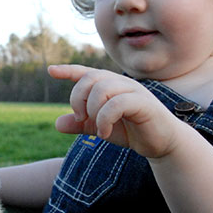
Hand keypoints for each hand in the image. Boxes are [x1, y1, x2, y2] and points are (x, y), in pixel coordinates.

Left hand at [48, 64, 181, 158]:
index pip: (86, 73)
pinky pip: (117, 103)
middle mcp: (121, 83)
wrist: (162, 143)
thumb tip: (57, 123)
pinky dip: (105, 119)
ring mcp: (133, 91)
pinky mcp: (143, 103)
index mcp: (110, 85)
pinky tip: (103, 134)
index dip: (68, 70)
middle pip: (90, 78)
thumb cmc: (132, 131)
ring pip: (103, 88)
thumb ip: (81, 125)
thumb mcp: (100, 128)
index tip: (50, 70)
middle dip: (78, 97)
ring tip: (95, 128)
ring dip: (92, 109)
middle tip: (80, 118)